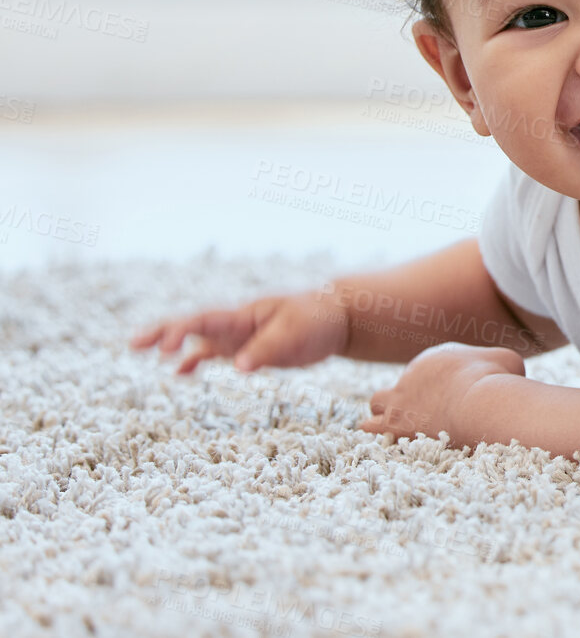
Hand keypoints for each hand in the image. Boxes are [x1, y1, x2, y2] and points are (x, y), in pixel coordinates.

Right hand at [129, 287, 350, 374]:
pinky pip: (213, 353)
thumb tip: (237, 368)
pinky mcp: (245, 348)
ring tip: (142, 350)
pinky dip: (194, 361)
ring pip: (197, 338)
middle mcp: (235, 323)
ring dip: (172, 343)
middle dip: (162, 332)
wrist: (336, 319)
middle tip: (134, 343)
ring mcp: (238, 335)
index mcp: (245, 315)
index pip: (205, 320)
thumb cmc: (316, 321)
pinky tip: (180, 374)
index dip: (180, 331)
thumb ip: (265, 352)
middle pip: (192, 324)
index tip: (163, 348)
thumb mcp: (295, 335)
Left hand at [358, 343, 525, 445]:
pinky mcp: (395, 424)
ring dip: (385, 416)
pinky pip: (370, 428)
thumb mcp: (508, 361)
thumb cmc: (497, 379)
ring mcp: (400, 400)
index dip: (436, 388)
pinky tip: (393, 442)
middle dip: (403, 400)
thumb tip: (511, 375)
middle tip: (421, 415)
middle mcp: (410, 376)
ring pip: (377, 404)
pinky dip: (378, 434)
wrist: (480, 400)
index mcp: (434, 360)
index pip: (426, 372)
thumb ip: (502, 364)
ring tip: (402, 428)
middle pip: (397, 385)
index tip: (450, 401)